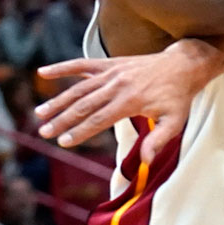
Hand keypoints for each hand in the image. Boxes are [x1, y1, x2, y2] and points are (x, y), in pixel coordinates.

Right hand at [35, 39, 223, 160]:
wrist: (183, 66)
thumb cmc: (178, 97)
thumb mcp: (175, 121)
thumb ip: (159, 140)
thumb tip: (146, 161)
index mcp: (131, 101)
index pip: (99, 119)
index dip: (80, 131)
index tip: (63, 142)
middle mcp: (118, 85)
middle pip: (84, 104)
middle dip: (62, 119)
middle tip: (44, 132)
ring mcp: (113, 72)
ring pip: (79, 87)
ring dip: (58, 100)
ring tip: (40, 114)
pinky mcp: (110, 63)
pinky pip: (83, 64)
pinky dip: (63, 67)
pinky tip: (43, 72)